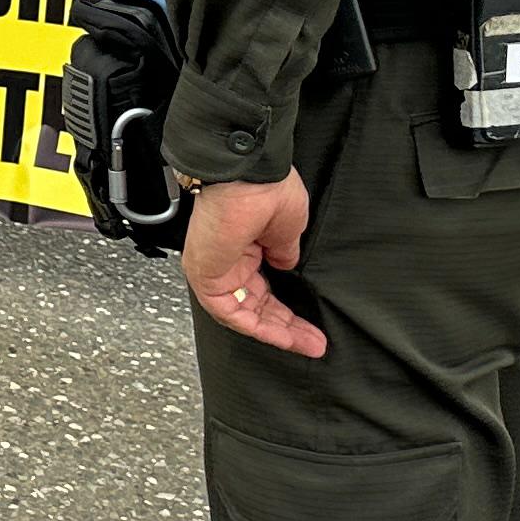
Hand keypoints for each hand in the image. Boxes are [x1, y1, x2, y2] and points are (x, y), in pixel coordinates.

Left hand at [182, 174, 325, 358]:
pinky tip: (284, 335)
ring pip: (244, 314)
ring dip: (278, 331)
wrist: (247, 176)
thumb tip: (286, 267)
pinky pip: (231, 313)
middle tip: (313, 341)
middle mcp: (227, 260)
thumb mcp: (286, 229)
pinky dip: (258, 327)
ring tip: (308, 343)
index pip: (263, 288)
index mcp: (244, 245)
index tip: (312, 326)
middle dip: (287, 326)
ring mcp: (215, 269)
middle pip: (255, 305)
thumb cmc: (265, 189)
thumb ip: (283, 254)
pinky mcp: (205, 277)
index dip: (287, 310)